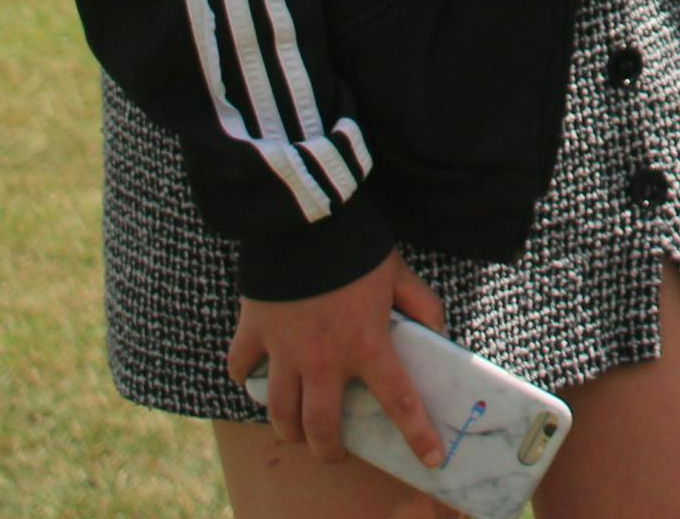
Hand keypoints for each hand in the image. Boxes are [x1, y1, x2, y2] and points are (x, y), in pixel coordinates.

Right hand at [228, 251, 451, 468]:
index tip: (430, 459)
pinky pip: (241, 368)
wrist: (306, 220)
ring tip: (295, 431)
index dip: (417, 434)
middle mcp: (323, 359)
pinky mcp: (254, 331)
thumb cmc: (358, 247)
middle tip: (335, 453)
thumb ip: (424, 306)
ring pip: (280, 411)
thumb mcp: (401, 274)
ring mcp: (284, 349)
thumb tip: (439, 333)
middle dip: (328, 450)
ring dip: (288, 428)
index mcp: (367, 345)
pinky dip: (245, 378)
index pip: (399, 401)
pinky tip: (254, 379)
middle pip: (320, 427)